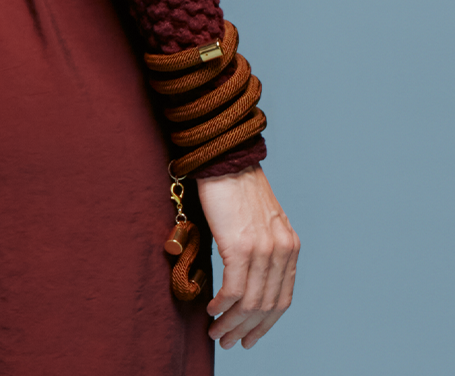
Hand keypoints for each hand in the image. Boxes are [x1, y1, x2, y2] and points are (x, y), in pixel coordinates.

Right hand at [195, 164, 299, 349]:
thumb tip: (246, 281)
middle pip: (267, 306)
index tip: (250, 338)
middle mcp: (281, 250)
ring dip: (231, 323)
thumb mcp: (261, 222)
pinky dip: (223, 305)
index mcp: (289, 246)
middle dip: (246, 330)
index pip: (282, 299)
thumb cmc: (236, 187)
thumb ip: (262, 249)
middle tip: (228, 342)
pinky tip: (212, 308)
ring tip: (216, 332)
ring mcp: (262, 249)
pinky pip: (235, 289)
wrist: (225, 159)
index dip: (266, 324)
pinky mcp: (239, 246)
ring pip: (250, 302)